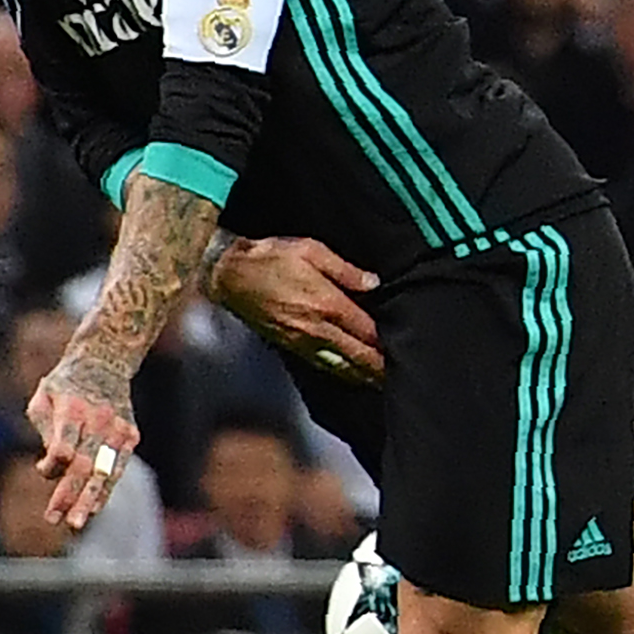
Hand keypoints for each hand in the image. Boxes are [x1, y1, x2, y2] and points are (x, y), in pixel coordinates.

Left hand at [28, 352, 138, 531]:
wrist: (106, 360)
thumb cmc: (64, 384)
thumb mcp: (43, 397)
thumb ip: (44, 431)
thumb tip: (51, 468)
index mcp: (72, 408)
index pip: (65, 444)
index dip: (53, 464)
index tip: (43, 470)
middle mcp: (98, 420)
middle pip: (84, 464)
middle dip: (69, 494)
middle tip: (55, 519)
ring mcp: (118, 429)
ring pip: (103, 471)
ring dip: (89, 499)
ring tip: (76, 522)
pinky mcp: (131, 435)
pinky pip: (117, 468)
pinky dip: (106, 489)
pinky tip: (94, 508)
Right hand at [209, 235, 385, 384]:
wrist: (228, 275)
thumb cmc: (269, 257)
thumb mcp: (311, 250)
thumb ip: (346, 270)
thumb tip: (375, 283)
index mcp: (327, 304)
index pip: (367, 331)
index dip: (388, 342)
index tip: (405, 346)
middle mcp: (317, 329)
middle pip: (359, 356)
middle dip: (380, 367)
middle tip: (402, 374)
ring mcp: (303, 342)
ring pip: (343, 366)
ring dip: (365, 376)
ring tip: (383, 382)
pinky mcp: (291, 347)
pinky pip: (324, 366)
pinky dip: (343, 373)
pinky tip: (352, 375)